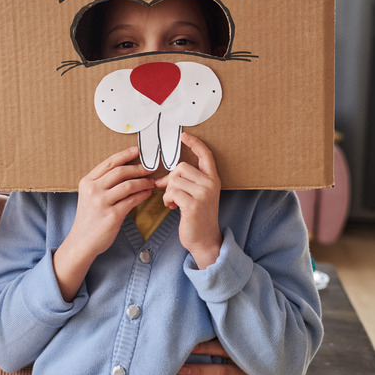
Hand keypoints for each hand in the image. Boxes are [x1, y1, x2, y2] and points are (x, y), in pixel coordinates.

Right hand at [72, 146, 156, 257]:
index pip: (108, 163)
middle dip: (138, 168)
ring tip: (151, 182)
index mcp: (87, 182)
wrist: (82, 241)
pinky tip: (148, 193)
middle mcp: (93, 190)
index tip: (136, 151)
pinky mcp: (112, 215)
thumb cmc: (89, 218)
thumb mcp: (89, 196)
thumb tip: (127, 171)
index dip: (124, 155)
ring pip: (129, 185)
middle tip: (149, 168)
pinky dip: (143, 195)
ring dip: (143, 182)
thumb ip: (103, 183)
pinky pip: (132, 200)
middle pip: (120, 172)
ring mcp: (102, 203)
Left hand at [157, 133, 221, 268]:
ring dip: (168, 192)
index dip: (195, 143)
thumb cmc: (197, 217)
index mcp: (213, 179)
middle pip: (181, 167)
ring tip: (174, 203)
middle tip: (172, 193)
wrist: (204, 239)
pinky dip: (167, 200)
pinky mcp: (193, 204)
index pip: (206, 155)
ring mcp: (203, 194)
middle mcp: (211, 184)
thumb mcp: (196, 195)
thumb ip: (185, 182)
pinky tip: (173, 208)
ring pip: (174, 180)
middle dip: (171, 179)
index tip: (184, 135)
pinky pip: (172, 192)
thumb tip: (161, 178)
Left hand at [180, 339, 258, 374]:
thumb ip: (208, 353)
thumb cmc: (222, 369)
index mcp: (238, 356)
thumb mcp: (219, 358)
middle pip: (222, 371)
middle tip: (181, 371)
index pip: (222, 350)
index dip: (205, 348)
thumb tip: (185, 344)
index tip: (188, 349)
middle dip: (200, 371)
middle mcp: (246, 371)